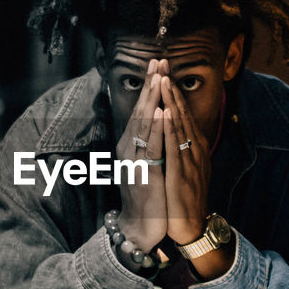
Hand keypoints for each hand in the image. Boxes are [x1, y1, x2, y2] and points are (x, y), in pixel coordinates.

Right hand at [115, 59, 166, 250]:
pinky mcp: (145, 173)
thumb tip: (152, 123)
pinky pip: (152, 146)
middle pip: (139, 111)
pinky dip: (156, 128)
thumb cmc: (144, 196)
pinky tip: (160, 112)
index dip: (148, 88)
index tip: (156, 66)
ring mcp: (135, 161)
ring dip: (152, 99)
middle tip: (158, 61)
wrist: (139, 226)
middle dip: (150, 85)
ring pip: (144, 124)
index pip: (139, 111)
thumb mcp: (143, 165)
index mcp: (129, 146)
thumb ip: (146, 145)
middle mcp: (128, 149)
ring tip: (159, 77)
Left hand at [161, 74, 210, 245]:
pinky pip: (175, 146)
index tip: (163, 71)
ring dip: (172, 100)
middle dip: (171, 88)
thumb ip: (180, 149)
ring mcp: (189, 160)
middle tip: (163, 64)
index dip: (173, 92)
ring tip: (164, 79)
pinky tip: (166, 112)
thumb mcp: (184, 168)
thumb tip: (174, 131)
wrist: (189, 226)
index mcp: (193, 147)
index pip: (182, 114)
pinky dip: (171, 127)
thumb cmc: (184, 197)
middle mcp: (194, 149)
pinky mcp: (182, 172)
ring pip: (180, 125)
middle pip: (182, 113)